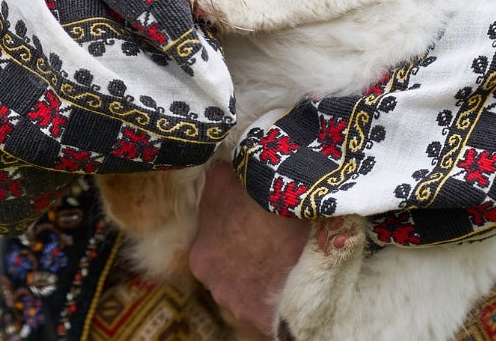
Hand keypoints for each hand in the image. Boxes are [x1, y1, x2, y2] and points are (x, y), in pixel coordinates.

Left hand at [187, 166, 306, 336]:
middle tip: (273, 256)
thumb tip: (214, 177)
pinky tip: (294, 296)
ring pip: (253, 300)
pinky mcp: (264, 316)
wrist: (283, 206)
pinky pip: (273, 319)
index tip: (255, 244)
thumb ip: (212, 189)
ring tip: (289, 270)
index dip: (236, 254)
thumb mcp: (220, 181)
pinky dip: (282, 311)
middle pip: (233, 284)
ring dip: (267, 289)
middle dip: (249, 273)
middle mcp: (214, 287)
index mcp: (201, 259)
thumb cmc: (249, 192)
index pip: (216, 264)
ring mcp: (239, 305)